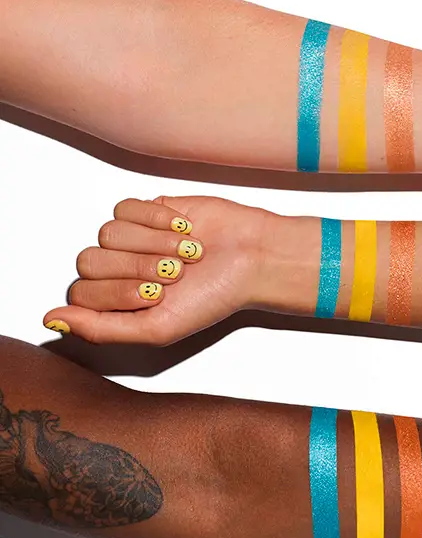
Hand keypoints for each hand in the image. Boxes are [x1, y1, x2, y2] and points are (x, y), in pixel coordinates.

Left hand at [43, 195, 268, 344]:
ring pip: (107, 232)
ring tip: (186, 252)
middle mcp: (118, 271)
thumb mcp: (158, 329)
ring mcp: (131, 238)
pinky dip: (157, 219)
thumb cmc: (215, 297)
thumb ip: (101, 330)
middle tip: (174, 273)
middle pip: (89, 261)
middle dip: (137, 267)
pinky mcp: (147, 209)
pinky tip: (183, 230)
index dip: (118, 291)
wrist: (253, 258)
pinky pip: (126, 207)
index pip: (81, 293)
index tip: (158, 295)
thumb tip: (52, 321)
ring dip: (153, 244)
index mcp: (117, 304)